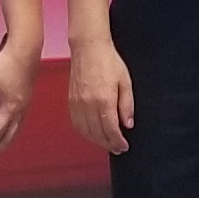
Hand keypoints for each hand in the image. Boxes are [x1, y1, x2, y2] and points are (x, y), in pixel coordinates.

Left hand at [0, 46, 35, 154]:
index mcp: (10, 109)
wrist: (25, 52)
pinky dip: (7, 132)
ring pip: (13, 135)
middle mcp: (19, 113)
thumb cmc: (6, 65)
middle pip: (8, 141)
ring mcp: (24, 110)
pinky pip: (16, 126)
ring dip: (1, 141)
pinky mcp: (24, 105)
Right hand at [68, 39, 133, 153]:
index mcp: (104, 99)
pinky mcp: (71, 101)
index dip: (118, 141)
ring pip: (86, 131)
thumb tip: (128, 124)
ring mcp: (77, 103)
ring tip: (106, 143)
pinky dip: (84, 133)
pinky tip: (92, 134)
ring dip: (96, 141)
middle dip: (109, 144)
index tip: (124, 146)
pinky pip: (76, 123)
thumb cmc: (109, 62)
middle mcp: (88, 104)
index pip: (111, 129)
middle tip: (117, 149)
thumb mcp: (125, 82)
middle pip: (98, 134)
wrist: (88, 48)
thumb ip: (127, 105)